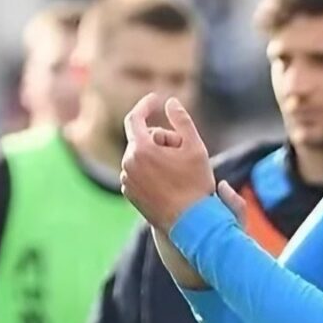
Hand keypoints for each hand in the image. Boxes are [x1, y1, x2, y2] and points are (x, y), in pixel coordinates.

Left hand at [118, 93, 218, 231]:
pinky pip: (138, 173)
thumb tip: (169, 102)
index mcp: (140, 150)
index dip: (145, 105)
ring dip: (158, 156)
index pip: (135, 118)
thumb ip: (181, 120)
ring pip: (141, 157)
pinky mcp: (129, 194)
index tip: (156, 99)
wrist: (190, 223)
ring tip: (179, 170)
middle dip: (163, 139)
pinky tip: (170, 184)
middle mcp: (127, 164)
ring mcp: (126, 181)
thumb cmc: (195, 184)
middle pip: (143, 139)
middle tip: (184, 149)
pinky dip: (151, 171)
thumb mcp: (195, 146)